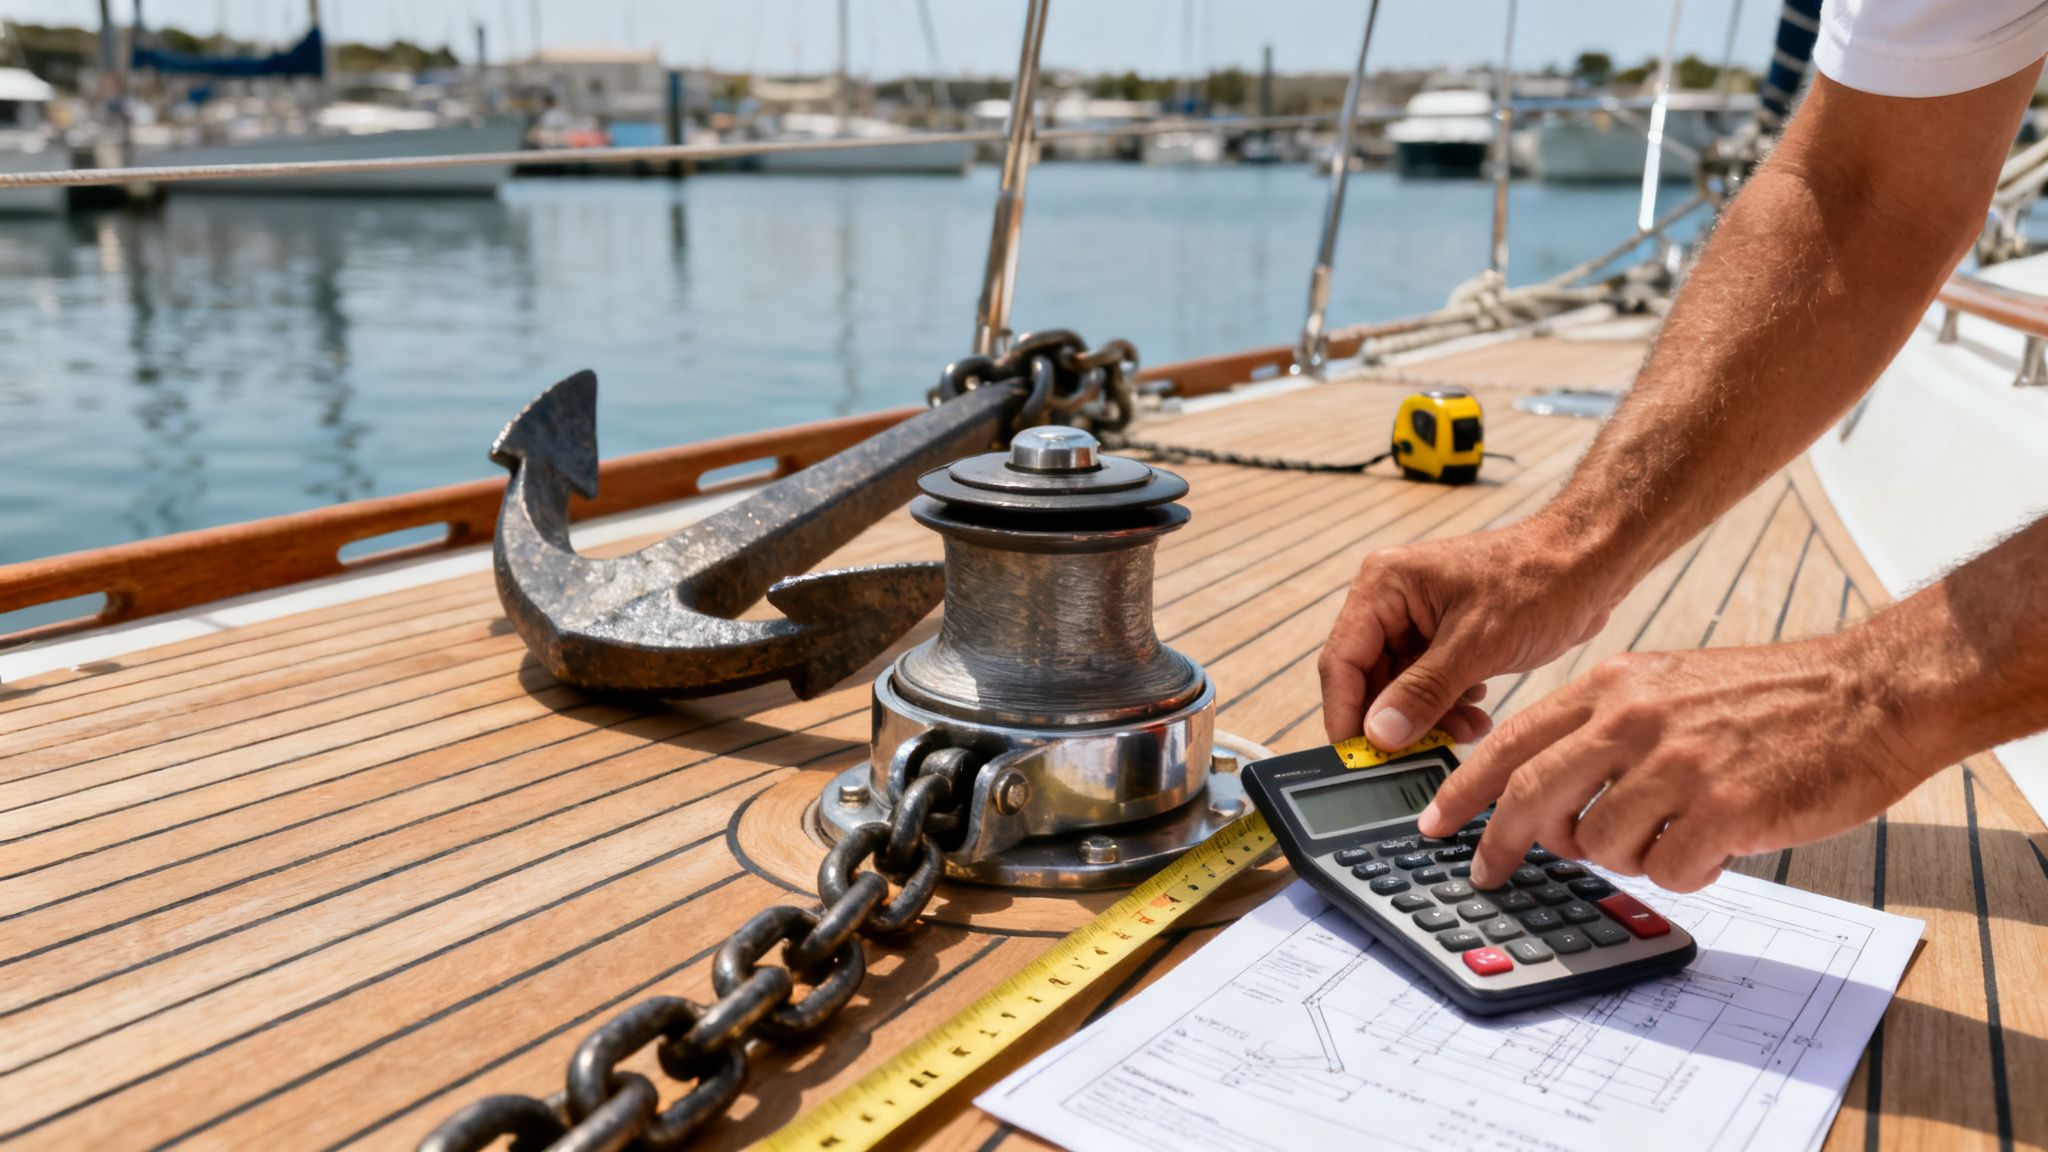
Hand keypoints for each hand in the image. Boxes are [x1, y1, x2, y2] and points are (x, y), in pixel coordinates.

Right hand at [1319, 519, 1617, 748]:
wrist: (1590, 564)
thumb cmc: (1538, 581)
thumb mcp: (1477, 644)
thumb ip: (1423, 692)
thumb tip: (1381, 734)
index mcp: (1384, 585)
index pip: (1343, 659)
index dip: (1346, 713)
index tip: (1357, 758)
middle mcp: (1392, 600)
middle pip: (1369, 678)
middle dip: (1397, 720)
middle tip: (1419, 755)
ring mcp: (1418, 619)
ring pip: (1400, 687)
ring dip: (1429, 717)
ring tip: (1467, 729)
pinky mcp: (1445, 636)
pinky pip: (1428, 684)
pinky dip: (1448, 706)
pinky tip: (1478, 712)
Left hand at [1415, 636, 1925, 891]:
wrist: (1869, 694)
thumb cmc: (1772, 698)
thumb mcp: (1668, 685)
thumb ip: (1604, 726)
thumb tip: (1542, 789)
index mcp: (1614, 686)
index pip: (1510, 741)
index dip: (1462, 789)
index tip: (1432, 824)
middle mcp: (1633, 719)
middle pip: (1530, 795)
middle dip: (1498, 842)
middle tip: (1486, 871)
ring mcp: (1677, 764)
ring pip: (1600, 842)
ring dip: (1622, 856)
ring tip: (1666, 836)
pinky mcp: (1723, 810)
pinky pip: (1667, 870)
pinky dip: (1683, 872)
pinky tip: (1712, 849)